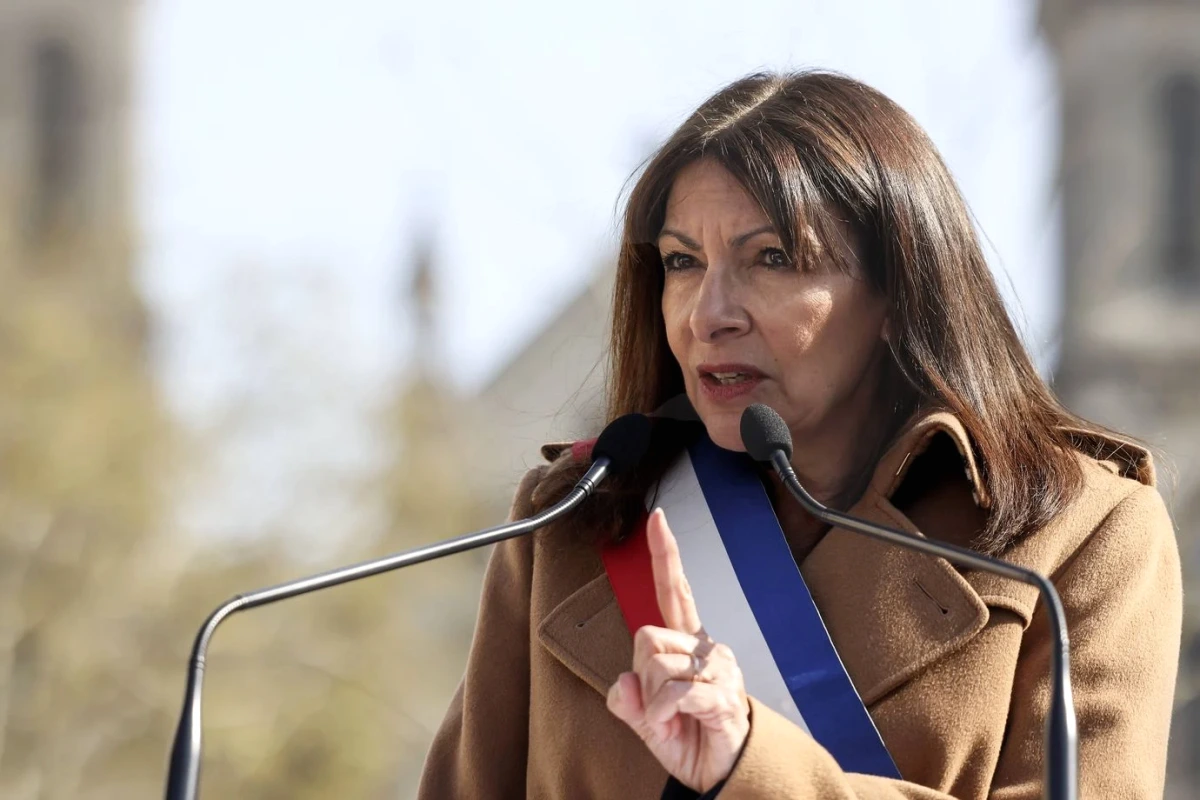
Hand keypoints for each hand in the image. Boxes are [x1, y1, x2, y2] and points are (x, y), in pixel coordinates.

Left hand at [606, 508, 750, 792]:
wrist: (725, 774)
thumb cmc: (690, 737)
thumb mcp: (646, 720)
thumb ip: (626, 701)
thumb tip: (623, 684)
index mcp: (688, 644)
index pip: (675, 591)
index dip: (665, 555)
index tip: (657, 518)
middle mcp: (707, 648)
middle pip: (646, 637)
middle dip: (640, 677)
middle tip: (658, 706)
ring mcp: (719, 669)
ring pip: (657, 665)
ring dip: (652, 701)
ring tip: (672, 718)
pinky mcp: (723, 695)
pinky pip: (674, 692)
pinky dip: (663, 714)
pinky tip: (676, 723)